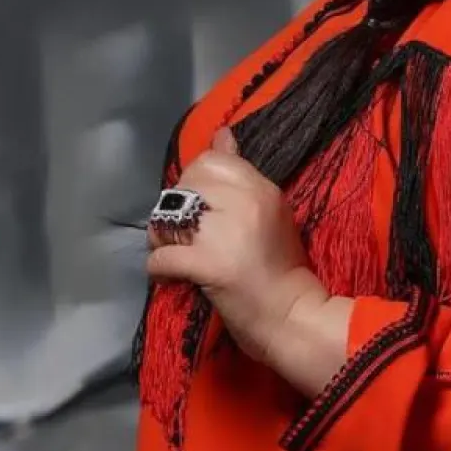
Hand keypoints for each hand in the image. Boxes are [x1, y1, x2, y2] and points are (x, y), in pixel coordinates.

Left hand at [146, 128, 326, 365]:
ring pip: (168, 218)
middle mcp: (244, 203)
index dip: (195, 181)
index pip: (211, 160)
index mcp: (261, 188)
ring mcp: (224, 233)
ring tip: (172, 251)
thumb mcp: (270, 212)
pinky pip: (163, 256)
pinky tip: (169, 274)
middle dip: (176, 209)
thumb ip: (242, 177)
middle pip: (186, 186)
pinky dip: (158, 267)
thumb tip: (221, 134)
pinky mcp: (208, 265)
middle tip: (182, 233)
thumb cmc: (283, 268)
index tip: (200, 207)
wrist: (292, 316)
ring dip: (161, 236)